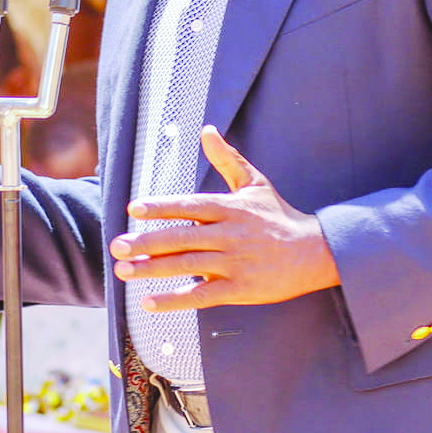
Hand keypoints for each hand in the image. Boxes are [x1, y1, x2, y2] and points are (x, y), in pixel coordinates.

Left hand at [110, 127, 339, 309]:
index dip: (161, 206)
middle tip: (116, 245)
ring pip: (187, 266)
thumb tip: (207, 130)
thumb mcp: (256, 184)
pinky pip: (202, 295)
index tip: (134, 209)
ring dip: (152, 269)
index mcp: (230, 208)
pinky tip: (149, 302)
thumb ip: (228, 159)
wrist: (314, 252)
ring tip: (123, 271)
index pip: (189, 205)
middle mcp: (230, 234)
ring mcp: (235, 263)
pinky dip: (175, 300)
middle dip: (146, 242)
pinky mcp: (240, 289)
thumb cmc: (280, 216)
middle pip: (182, 237)